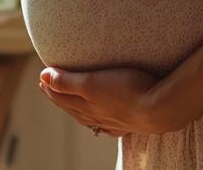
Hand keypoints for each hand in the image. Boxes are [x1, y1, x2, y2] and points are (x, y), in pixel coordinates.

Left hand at [38, 66, 188, 136]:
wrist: (161, 109)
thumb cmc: (127, 91)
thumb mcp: (92, 82)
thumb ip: (68, 81)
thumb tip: (43, 77)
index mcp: (86, 105)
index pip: (62, 96)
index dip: (51, 87)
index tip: (42, 78)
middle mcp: (97, 115)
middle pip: (72, 106)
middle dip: (59, 96)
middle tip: (49, 86)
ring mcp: (113, 121)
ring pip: (89, 116)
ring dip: (77, 107)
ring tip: (71, 102)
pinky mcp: (130, 123)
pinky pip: (109, 125)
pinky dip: (100, 122)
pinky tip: (102, 123)